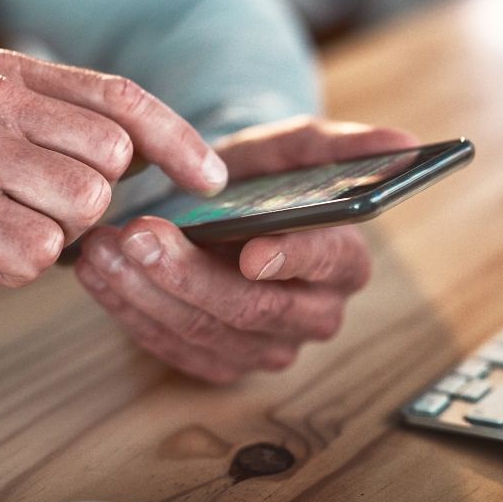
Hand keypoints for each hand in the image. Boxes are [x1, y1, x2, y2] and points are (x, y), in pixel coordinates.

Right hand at [0, 49, 227, 347]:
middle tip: (34, 210)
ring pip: (85, 206)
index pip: (120, 97)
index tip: (214, 180)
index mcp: (7, 72)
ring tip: (5, 230)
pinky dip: (20, 268)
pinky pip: (42, 251)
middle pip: (112, 158)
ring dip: (56, 236)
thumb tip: (194, 158)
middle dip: (91, 203)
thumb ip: (89, 133)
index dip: (178, 140)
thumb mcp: (22, 144)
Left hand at [73, 116, 419, 382]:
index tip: (249, 248)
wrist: (215, 205)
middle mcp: (312, 314)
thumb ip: (340, 144)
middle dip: (191, 274)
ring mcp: (264, 346)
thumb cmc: (257, 176)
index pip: (330, 263)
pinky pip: (171, 348)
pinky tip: (99, 274)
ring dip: (147, 293)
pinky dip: (129, 311)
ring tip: (105, 248)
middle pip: (255, 309)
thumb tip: (404, 139)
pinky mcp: (218, 361)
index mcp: (344, 260)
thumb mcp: (292, 146)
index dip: (292, 258)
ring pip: (205, 333)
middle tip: (141, 235)